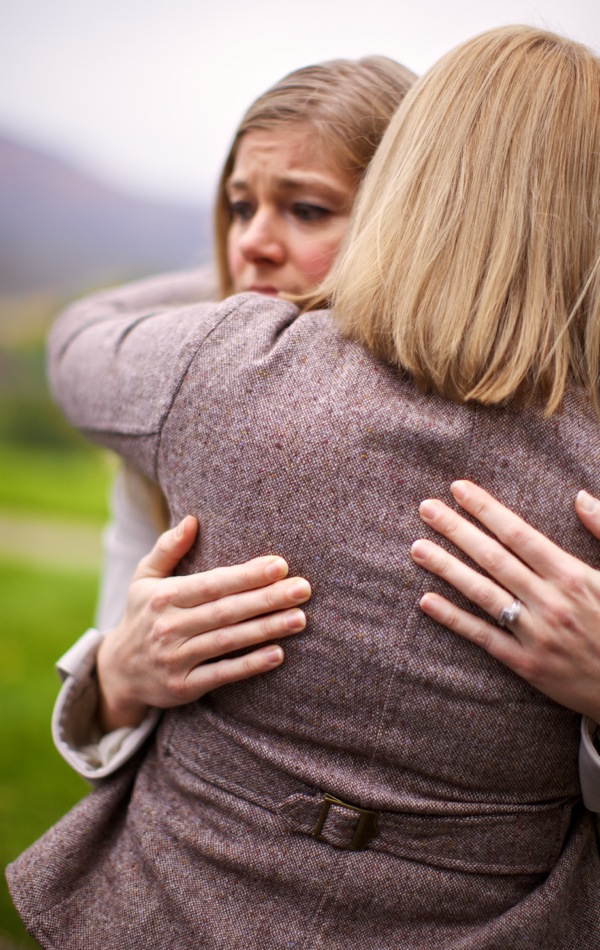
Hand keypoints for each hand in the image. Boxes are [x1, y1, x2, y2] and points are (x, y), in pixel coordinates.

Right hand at [97, 516, 310, 730]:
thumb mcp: (144, 578)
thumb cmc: (142, 615)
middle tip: (303, 589)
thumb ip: (167, 548)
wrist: (118, 672)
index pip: (213, 583)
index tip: (280, 565)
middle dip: (267, 599)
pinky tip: (278, 653)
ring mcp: (175, 659)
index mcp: (163, 597)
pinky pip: (222, 674)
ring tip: (299, 618)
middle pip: (226, 611)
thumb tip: (192, 520)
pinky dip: (250, 665)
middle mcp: (169, 627)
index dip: (247, 575)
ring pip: (229, 641)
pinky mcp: (183, 687)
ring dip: (267, 629)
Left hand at [410, 480, 599, 721]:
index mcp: (573, 576)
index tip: (458, 489)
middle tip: (425, 508)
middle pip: (493, 558)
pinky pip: (483, 637)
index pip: (519, 534)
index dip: (486, 509)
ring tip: (417, 548)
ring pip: (482, 594)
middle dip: (456, 530)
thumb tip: (580, 495)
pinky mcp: (527, 664)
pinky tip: (426, 601)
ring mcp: (536, 634)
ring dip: (446, 568)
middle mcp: (550, 602)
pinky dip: (453, 619)